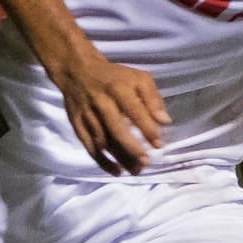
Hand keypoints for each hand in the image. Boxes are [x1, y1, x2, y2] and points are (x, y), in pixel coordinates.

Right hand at [55, 47, 170, 174]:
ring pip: (103, 141)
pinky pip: (89, 147)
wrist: (77, 71)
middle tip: (146, 162)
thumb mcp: (138, 78)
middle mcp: (101, 102)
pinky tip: (116, 171)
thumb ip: (153, 98)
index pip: (134, 110)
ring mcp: (87, 115)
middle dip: (132, 148)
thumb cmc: (115, 77)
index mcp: (118, 88)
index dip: (147, 128)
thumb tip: (165, 121)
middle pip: (116, 129)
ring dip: (120, 158)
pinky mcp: (77, 125)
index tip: (159, 144)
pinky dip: (102, 161)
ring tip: (136, 170)